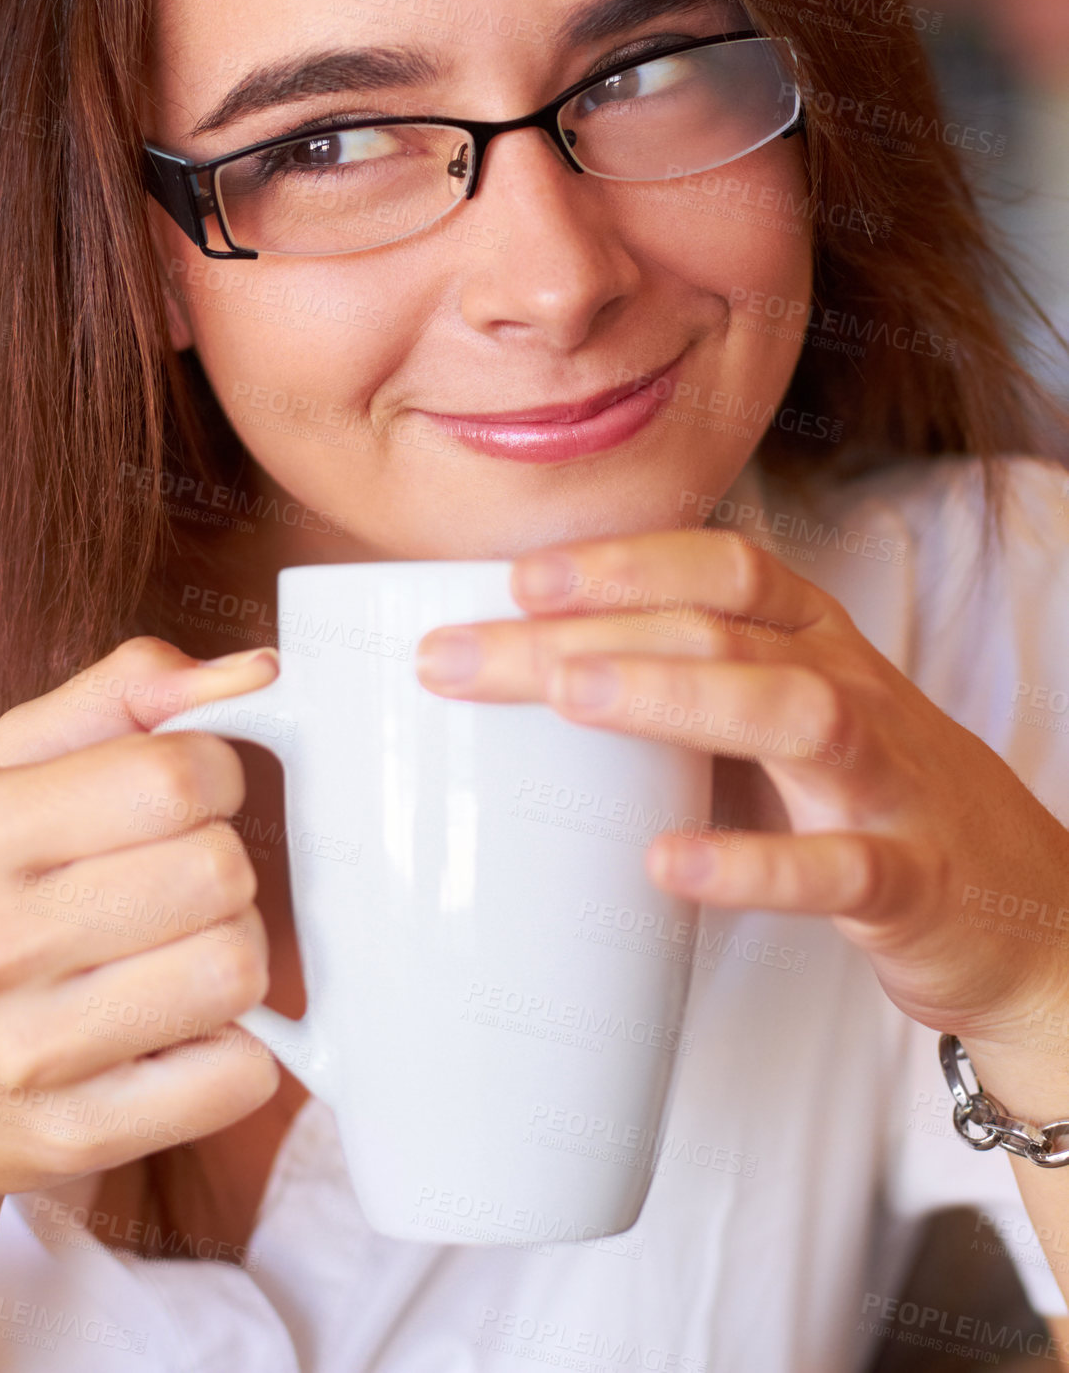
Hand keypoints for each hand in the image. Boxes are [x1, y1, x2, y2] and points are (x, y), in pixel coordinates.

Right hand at [0, 638, 280, 1212]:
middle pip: (218, 871)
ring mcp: (29, 1055)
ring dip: (231, 956)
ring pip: (237, 970)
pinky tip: (176, 1033)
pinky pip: (236, 1075)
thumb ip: (127, 694)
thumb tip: (255, 672)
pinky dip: (233, 1050)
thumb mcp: (13, 772)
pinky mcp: (74, 1136)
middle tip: (176, 886)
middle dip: (222, 867)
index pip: (176, 776)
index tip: (191, 797)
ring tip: (173, 956)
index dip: (215, 775)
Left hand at [415, 529, 1068, 1048]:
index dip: (622, 562)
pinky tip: (670, 863)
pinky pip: (840, 868)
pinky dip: (755, 864)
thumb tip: (530, 674)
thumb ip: (691, 688)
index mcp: (815, 644)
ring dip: (673, 695)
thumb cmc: (873, 800)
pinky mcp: (912, 882)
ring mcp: (887, 782)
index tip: (515, 578)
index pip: (721, 568)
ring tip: (569, 697)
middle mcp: (851, 691)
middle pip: (717, 631)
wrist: (1028, 913)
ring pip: (789, 712)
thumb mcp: (788, 719)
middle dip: (586, 630)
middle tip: (464, 653)